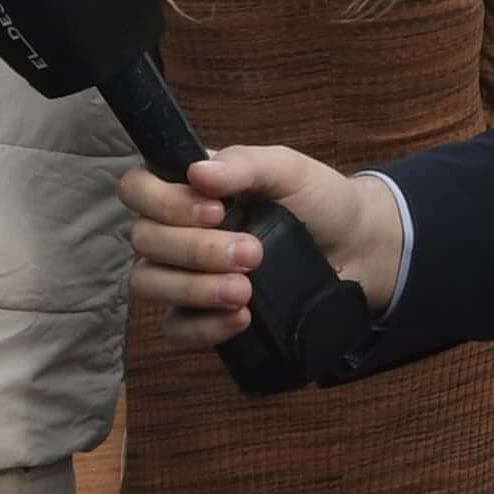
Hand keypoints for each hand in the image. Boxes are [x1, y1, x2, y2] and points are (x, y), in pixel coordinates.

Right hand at [119, 145, 394, 349]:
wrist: (356, 247)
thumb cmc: (316, 199)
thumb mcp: (287, 169)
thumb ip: (245, 165)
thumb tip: (198, 172)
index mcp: (187, 188)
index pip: (137, 189)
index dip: (163, 202)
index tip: (215, 210)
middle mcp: (175, 230)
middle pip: (144, 242)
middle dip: (196, 250)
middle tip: (253, 253)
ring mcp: (183, 275)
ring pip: (149, 284)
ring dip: (194, 289)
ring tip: (245, 291)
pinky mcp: (201, 315)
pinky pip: (176, 329)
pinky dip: (204, 326)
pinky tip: (241, 318)